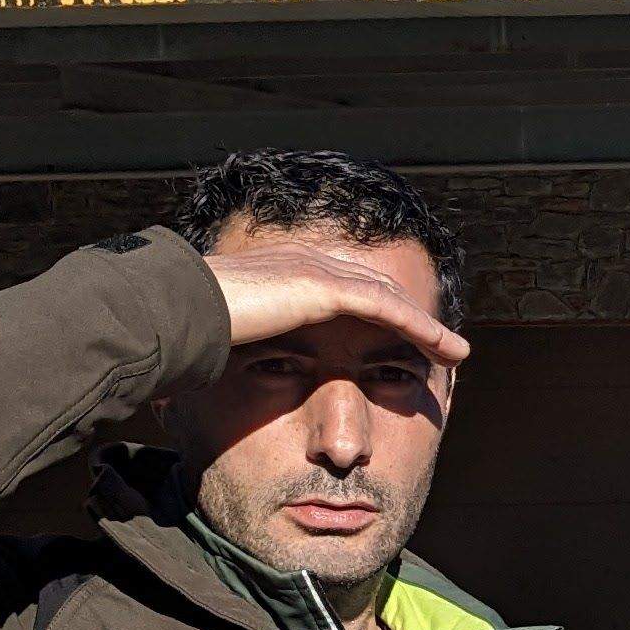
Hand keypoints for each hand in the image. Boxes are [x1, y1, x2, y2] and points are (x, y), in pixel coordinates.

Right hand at [205, 242, 468, 366]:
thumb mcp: (227, 334)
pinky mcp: (322, 287)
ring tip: (457, 351)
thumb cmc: (188, 327)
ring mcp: (315, 270)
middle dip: (415, 314)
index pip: (349, 286)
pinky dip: (420, 327)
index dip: (383, 310)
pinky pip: (386, 307)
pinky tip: (443, 347)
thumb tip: (236, 367)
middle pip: (378, 287)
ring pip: (390, 297)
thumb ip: (245, 341)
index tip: (404, 336)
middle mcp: (306, 263)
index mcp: (285, 271)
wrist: (173, 308)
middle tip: (444, 343)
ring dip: (428, 324)